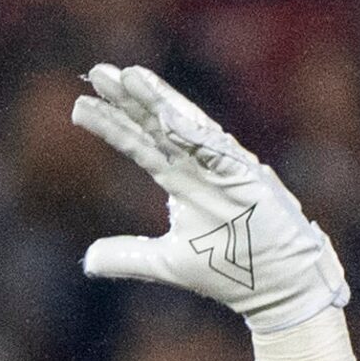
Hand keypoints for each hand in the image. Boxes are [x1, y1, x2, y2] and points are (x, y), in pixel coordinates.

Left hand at [70, 64, 347, 333]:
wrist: (278, 287)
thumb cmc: (229, 268)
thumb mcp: (166, 263)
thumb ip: (128, 256)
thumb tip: (89, 260)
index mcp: (183, 180)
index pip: (141, 144)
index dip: (113, 123)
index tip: (81, 105)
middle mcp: (202, 166)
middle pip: (158, 125)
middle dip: (129, 99)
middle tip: (96, 73)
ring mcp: (225, 168)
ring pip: (187, 127)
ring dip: (158, 101)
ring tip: (129, 76)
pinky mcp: (247, 178)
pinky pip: (218, 150)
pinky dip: (194, 133)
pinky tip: (167, 114)